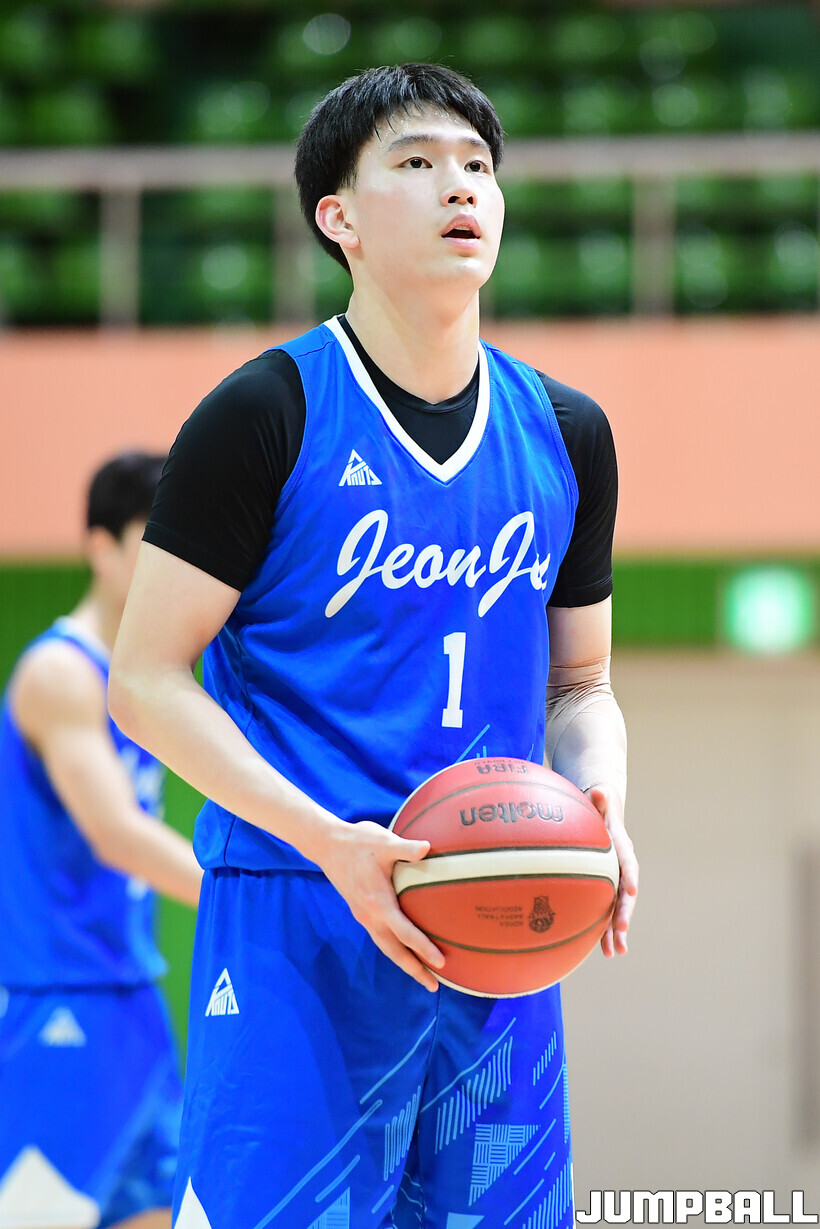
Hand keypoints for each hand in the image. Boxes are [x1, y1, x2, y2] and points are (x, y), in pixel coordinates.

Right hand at [316, 819, 444, 991]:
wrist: (326, 844)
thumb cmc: (358, 841)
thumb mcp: (383, 841)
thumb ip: (406, 848)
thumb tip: (428, 848)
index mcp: (378, 902)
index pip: (404, 932)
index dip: (423, 948)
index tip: (441, 962)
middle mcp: (369, 915)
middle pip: (394, 950)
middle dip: (414, 969)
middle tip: (434, 985)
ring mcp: (363, 915)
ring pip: (385, 946)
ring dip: (404, 962)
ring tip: (422, 974)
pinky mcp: (360, 910)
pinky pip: (380, 936)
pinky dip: (394, 948)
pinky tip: (403, 947)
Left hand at [587, 787, 637, 957]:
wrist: (602, 815)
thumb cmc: (596, 806)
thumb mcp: (597, 800)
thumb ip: (598, 799)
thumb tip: (600, 792)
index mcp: (620, 846)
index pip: (627, 862)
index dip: (629, 876)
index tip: (630, 891)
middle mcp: (622, 867)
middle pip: (625, 893)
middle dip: (624, 913)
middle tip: (620, 931)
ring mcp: (614, 881)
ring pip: (617, 909)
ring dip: (616, 931)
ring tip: (614, 953)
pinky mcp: (604, 889)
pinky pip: (605, 911)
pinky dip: (604, 931)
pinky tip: (602, 951)